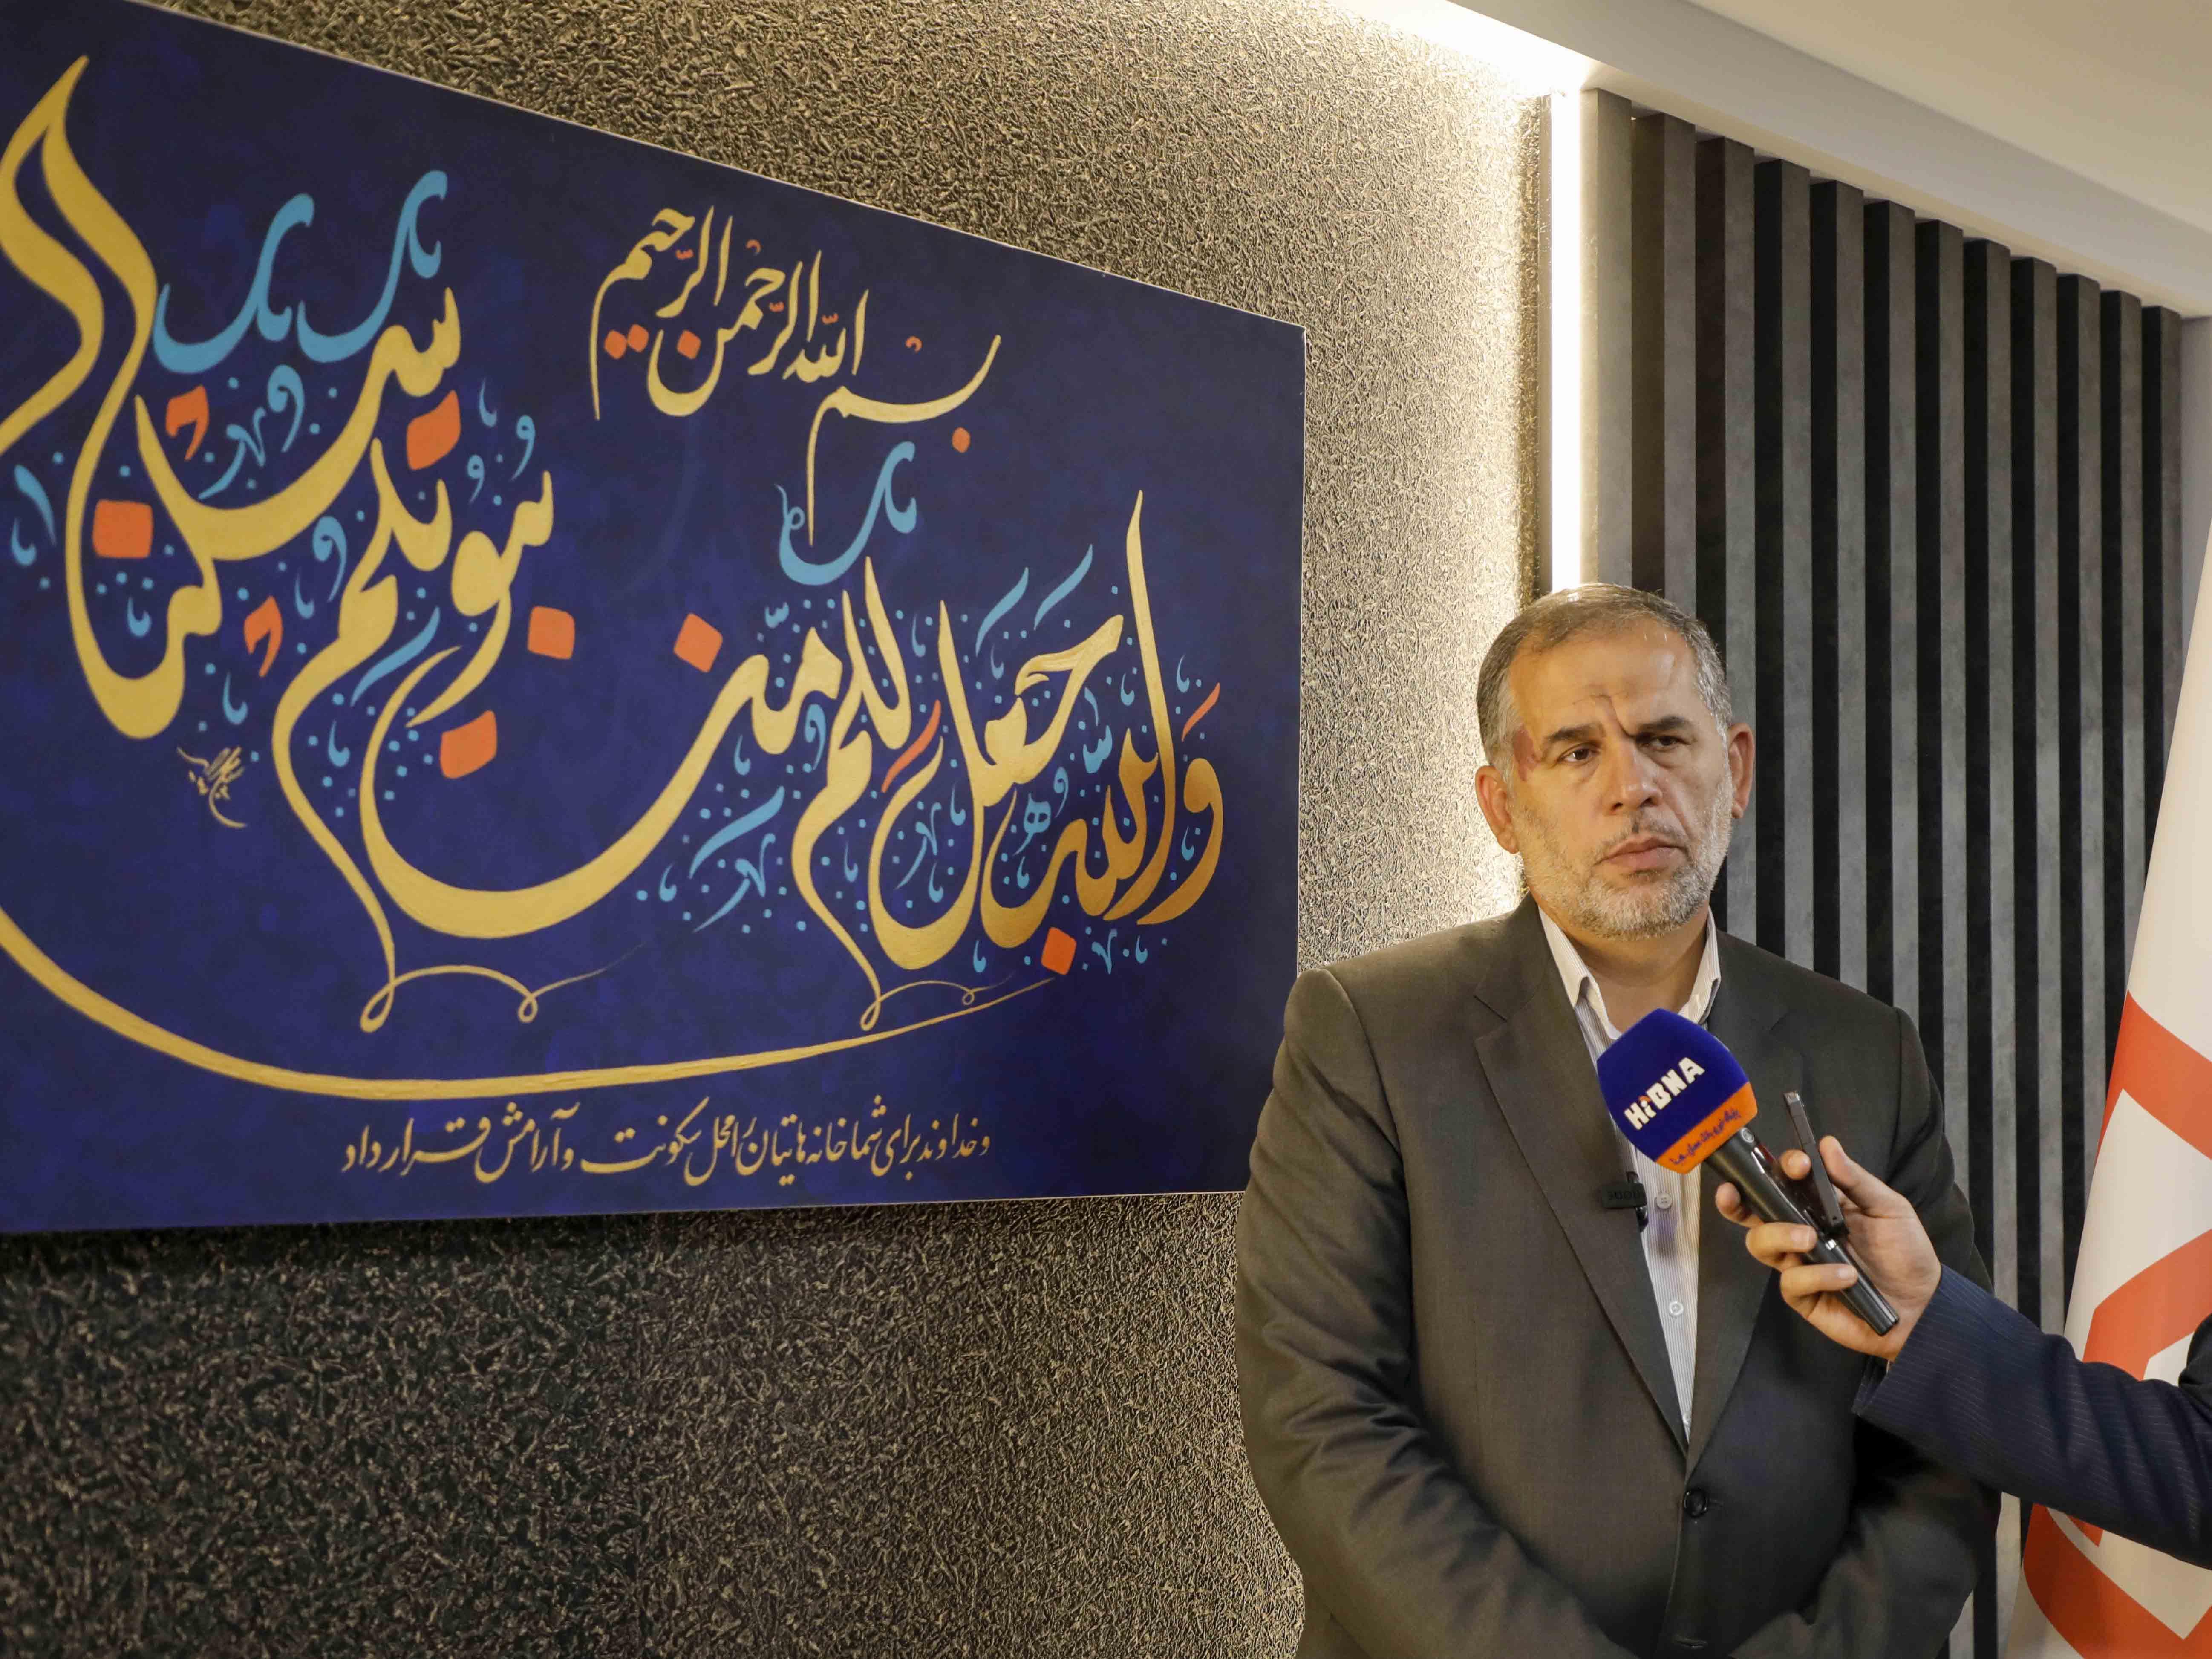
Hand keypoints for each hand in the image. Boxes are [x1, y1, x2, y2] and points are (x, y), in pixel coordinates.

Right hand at [1712, 1136, 1940, 1361]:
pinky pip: (1791, 1282)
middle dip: (1736, 1201)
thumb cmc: (1906, 1252)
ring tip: (1810, 1239)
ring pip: (1760, 1245)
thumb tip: (1827, 1144)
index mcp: (1817, 1206)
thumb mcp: (1888, 1209)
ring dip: (1779, 1236)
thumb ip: (1856, 1180)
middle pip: (1753, 1213)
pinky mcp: (1804, 1296)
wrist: (1923, 1303)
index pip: (1783, 1181)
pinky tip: (1846, 1276)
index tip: (1797, 1165)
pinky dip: (1817, 1276)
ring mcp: (1798, 1264)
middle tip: (1733, 1192)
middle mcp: (1800, 1232)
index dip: (1779, 1169)